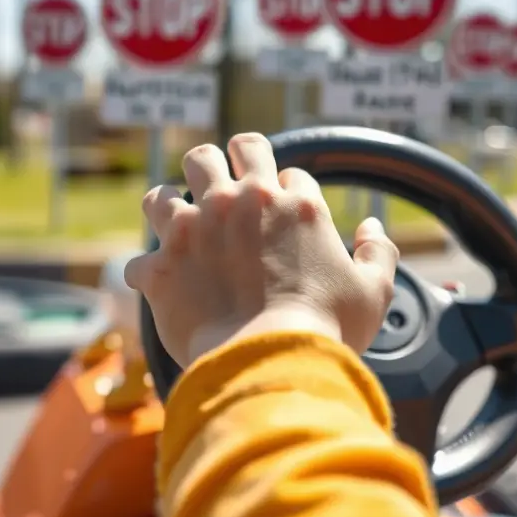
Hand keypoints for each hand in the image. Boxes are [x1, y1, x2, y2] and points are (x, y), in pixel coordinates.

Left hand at [124, 132, 399, 367]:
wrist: (270, 362)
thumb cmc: (326, 329)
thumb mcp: (374, 291)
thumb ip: (378, 252)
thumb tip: (372, 228)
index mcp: (293, 203)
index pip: (283, 172)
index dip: (283, 192)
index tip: (281, 218)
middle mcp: (239, 203)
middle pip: (215, 153)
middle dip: (216, 167)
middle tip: (218, 192)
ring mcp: (193, 230)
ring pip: (162, 193)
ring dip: (168, 208)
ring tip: (175, 227)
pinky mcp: (160, 267)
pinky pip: (138, 261)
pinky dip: (148, 275)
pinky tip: (158, 288)